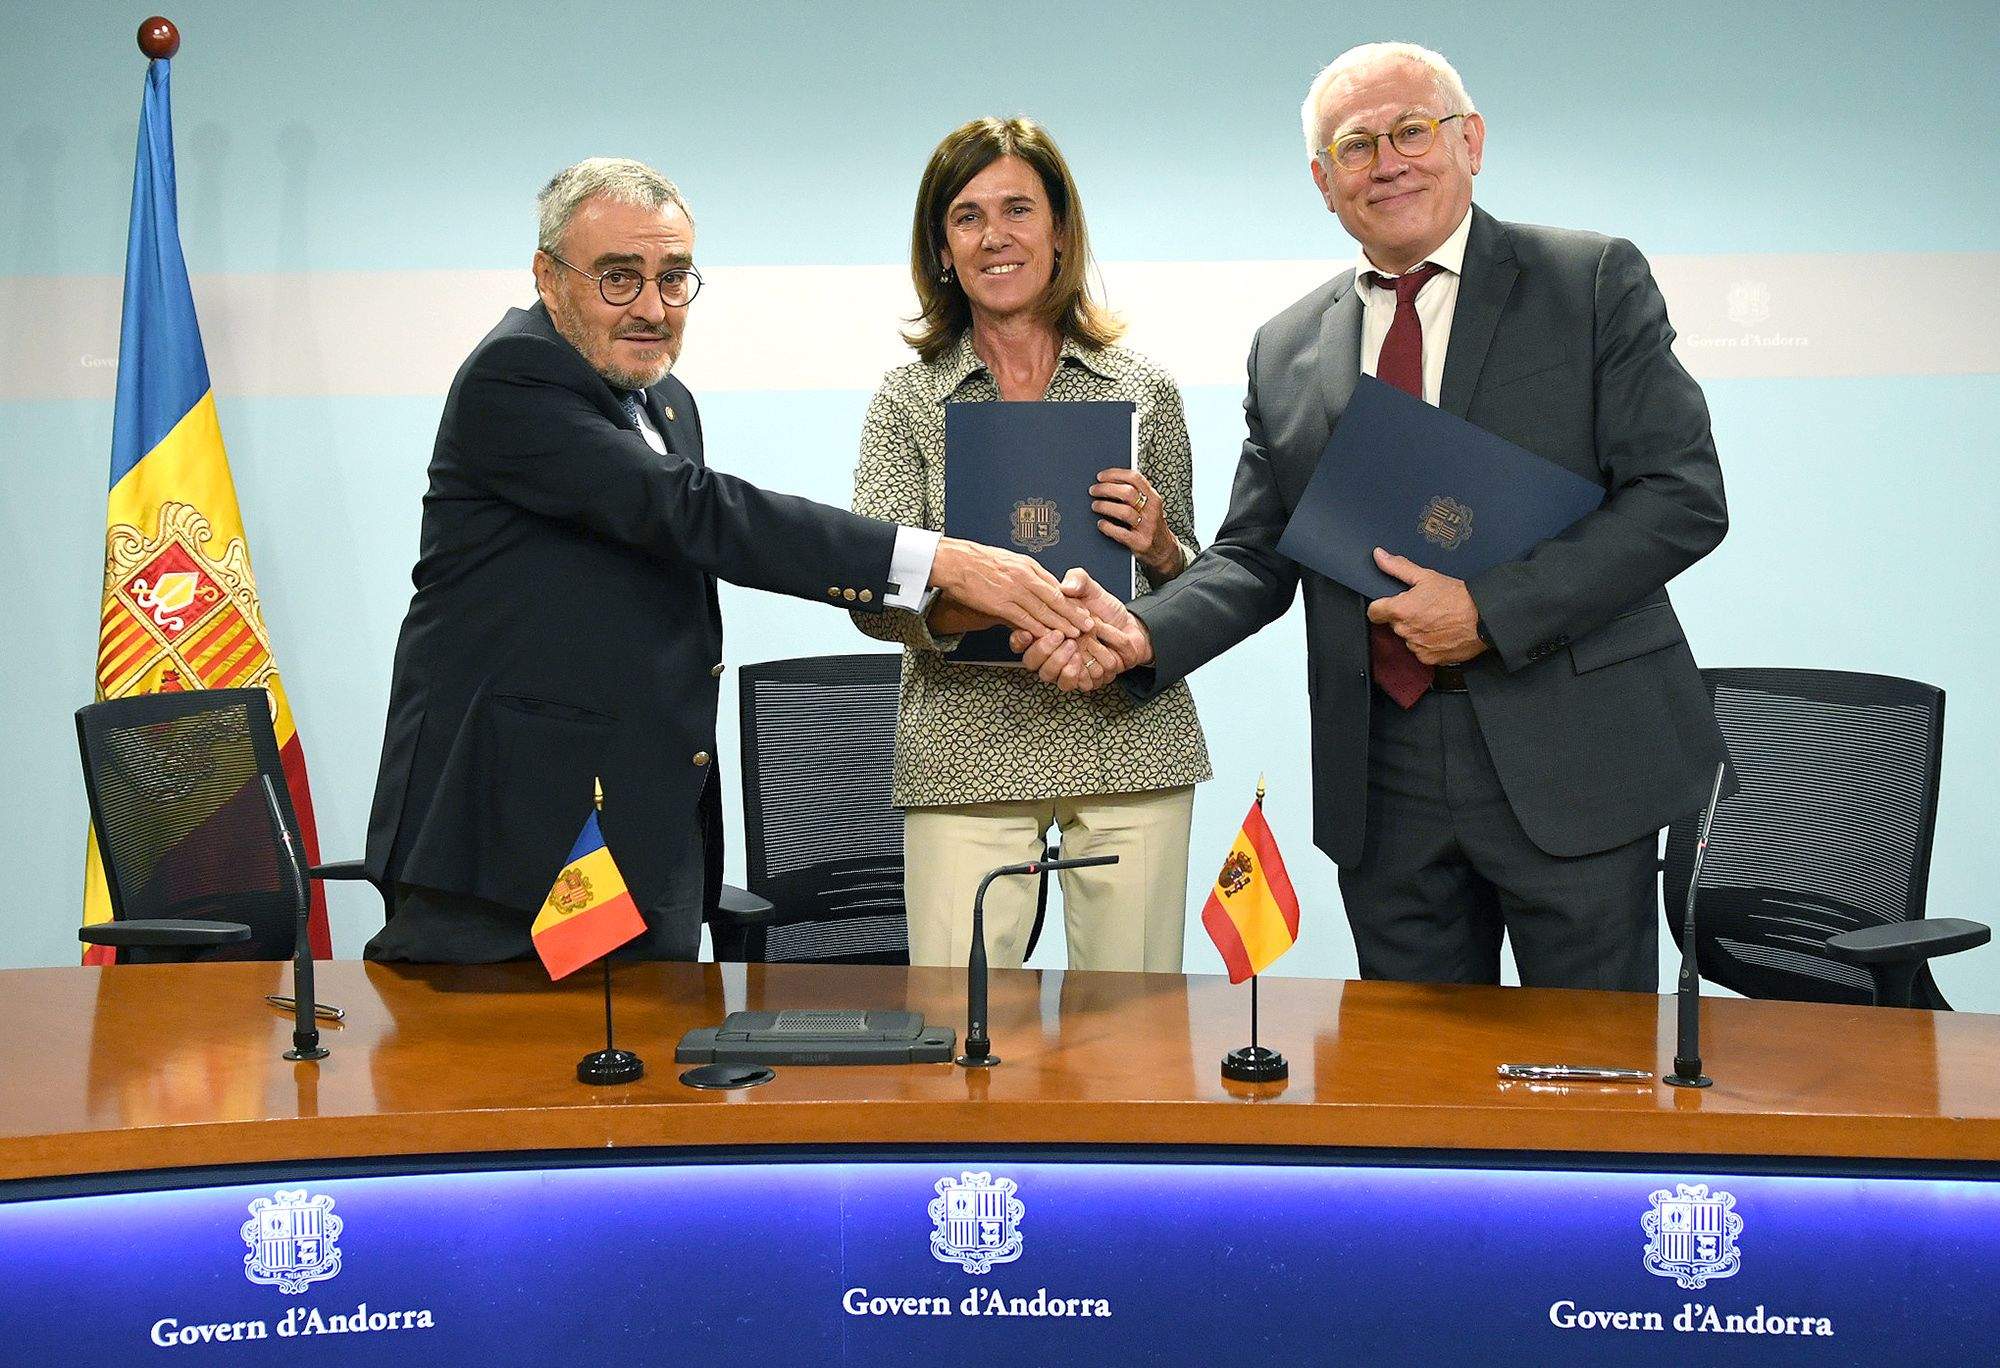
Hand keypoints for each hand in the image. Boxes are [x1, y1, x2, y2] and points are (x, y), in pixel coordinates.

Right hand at [930, 537, 1092, 639]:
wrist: (955, 561)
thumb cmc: (978, 560)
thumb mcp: (1009, 560)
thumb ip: (1027, 573)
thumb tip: (1041, 585)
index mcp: (1028, 566)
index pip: (1056, 585)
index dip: (1072, 601)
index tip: (1084, 610)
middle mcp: (1025, 577)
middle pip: (1055, 598)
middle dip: (1073, 614)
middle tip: (1088, 625)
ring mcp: (1013, 590)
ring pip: (1043, 610)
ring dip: (1060, 624)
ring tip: (1074, 634)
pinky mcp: (1000, 603)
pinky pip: (1023, 618)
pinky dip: (1037, 629)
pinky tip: (1048, 636)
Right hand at [1009, 569, 1153, 690]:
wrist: (1130, 628)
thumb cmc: (1105, 610)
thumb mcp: (1091, 589)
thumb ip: (1078, 581)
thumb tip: (1066, 586)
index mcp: (1046, 630)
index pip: (1021, 640)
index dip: (1019, 639)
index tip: (1028, 632)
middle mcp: (1051, 651)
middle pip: (1030, 661)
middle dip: (1041, 649)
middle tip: (1058, 635)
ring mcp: (1064, 668)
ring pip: (1046, 675)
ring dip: (1057, 661)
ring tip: (1073, 646)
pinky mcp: (1079, 679)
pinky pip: (1067, 684)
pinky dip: (1072, 673)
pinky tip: (1079, 660)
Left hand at [1092, 468, 1182, 577]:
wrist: (1163, 550)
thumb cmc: (1151, 524)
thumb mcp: (1149, 505)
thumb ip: (1135, 492)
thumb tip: (1109, 480)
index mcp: (1153, 497)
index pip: (1135, 478)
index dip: (1115, 474)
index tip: (1100, 476)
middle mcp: (1151, 510)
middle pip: (1127, 493)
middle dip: (1106, 489)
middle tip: (1093, 490)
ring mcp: (1147, 527)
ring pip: (1124, 512)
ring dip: (1105, 506)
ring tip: (1095, 506)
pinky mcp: (1140, 543)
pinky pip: (1121, 533)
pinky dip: (1108, 527)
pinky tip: (1101, 524)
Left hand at [1365, 548, 1487, 665]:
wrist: (1484, 618)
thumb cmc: (1457, 597)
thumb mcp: (1426, 576)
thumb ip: (1398, 567)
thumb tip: (1378, 555)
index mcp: (1400, 610)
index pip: (1374, 612)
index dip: (1380, 606)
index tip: (1390, 604)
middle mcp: (1405, 631)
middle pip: (1393, 624)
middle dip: (1404, 616)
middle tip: (1424, 607)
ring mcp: (1416, 646)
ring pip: (1407, 638)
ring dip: (1416, 630)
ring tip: (1436, 620)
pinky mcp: (1429, 659)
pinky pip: (1421, 651)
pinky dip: (1428, 644)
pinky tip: (1441, 633)